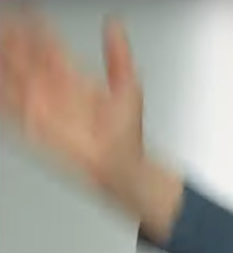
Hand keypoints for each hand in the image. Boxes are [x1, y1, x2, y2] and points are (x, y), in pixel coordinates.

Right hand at [0, 9, 141, 189]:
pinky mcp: (34, 125)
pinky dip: (2, 95)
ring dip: (3, 60)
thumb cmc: (125, 133)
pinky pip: (10, 107)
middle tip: (1, 18)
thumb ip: (118, 54)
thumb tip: (114, 23)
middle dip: (11, 37)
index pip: (46, 42)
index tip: (25, 7)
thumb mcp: (128, 87)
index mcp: (71, 74)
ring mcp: (41, 104)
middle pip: (24, 55)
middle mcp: (53, 86)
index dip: (34, 24)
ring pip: (13, 75)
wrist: (121, 165)